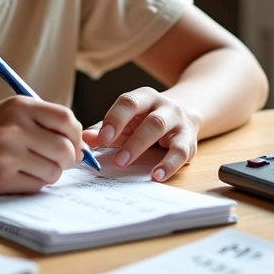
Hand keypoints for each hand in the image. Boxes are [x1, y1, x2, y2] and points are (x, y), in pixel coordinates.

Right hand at [0, 96, 82, 193]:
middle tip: (56, 161)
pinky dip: (33, 184)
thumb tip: (79, 145)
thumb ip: (42, 122)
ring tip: (32, 167)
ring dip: (49, 174)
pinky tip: (18, 175)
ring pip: (54, 171)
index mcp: (20, 106)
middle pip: (65, 149)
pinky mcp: (0, 178)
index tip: (72, 144)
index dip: (76, 136)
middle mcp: (15, 127)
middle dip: (67, 160)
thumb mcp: (9, 113)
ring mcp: (7, 154)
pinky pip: (36, 186)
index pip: (67, 119)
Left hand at [82, 87, 202, 181]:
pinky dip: (168, 165)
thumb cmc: (146, 120)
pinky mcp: (189, 140)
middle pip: (148, 118)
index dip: (114, 119)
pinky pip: (180, 152)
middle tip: (115, 159)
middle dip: (130, 140)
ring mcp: (178, 121)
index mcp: (144, 97)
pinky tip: (156, 175)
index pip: (128, 102)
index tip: (101, 139)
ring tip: (126, 164)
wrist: (184, 115)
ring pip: (161, 129)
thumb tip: (85, 139)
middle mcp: (163, 105)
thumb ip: (105, 130)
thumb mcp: (127, 121)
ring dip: (141, 147)